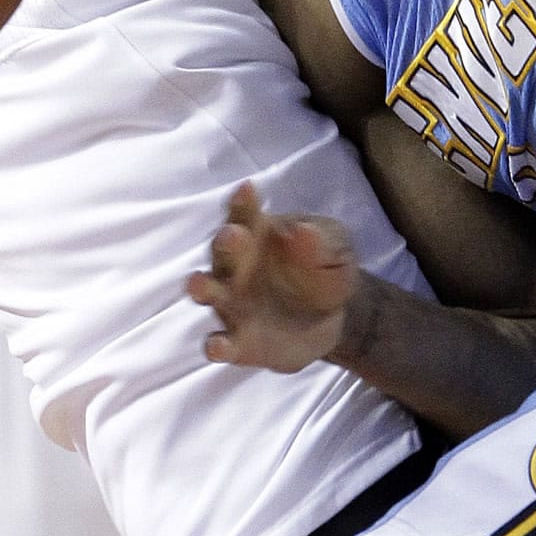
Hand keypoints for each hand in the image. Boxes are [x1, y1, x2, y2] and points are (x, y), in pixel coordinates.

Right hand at [188, 183, 357, 372]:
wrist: (334, 318)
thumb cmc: (325, 268)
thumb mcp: (336, 249)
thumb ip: (322, 241)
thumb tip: (304, 231)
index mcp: (258, 233)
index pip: (246, 213)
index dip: (243, 201)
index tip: (247, 189)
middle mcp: (237, 265)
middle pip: (223, 249)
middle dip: (226, 242)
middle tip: (234, 236)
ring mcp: (233, 303)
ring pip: (210, 292)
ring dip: (202, 288)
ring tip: (198, 285)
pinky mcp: (238, 341)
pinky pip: (221, 343)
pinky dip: (217, 345)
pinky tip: (219, 345)